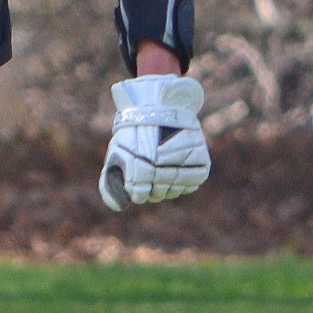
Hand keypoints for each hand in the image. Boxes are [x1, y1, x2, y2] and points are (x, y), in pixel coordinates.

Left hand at [100, 75, 210, 211]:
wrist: (159, 104)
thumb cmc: (135, 132)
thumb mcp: (117, 152)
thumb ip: (111, 182)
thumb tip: (120, 207)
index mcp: (139, 166)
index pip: (139, 195)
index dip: (137, 191)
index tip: (137, 179)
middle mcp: (162, 166)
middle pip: (157, 194)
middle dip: (152, 187)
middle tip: (150, 171)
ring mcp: (182, 163)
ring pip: (175, 190)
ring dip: (168, 184)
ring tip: (163, 168)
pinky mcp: (200, 159)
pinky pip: (192, 183)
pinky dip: (185, 180)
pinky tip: (177, 169)